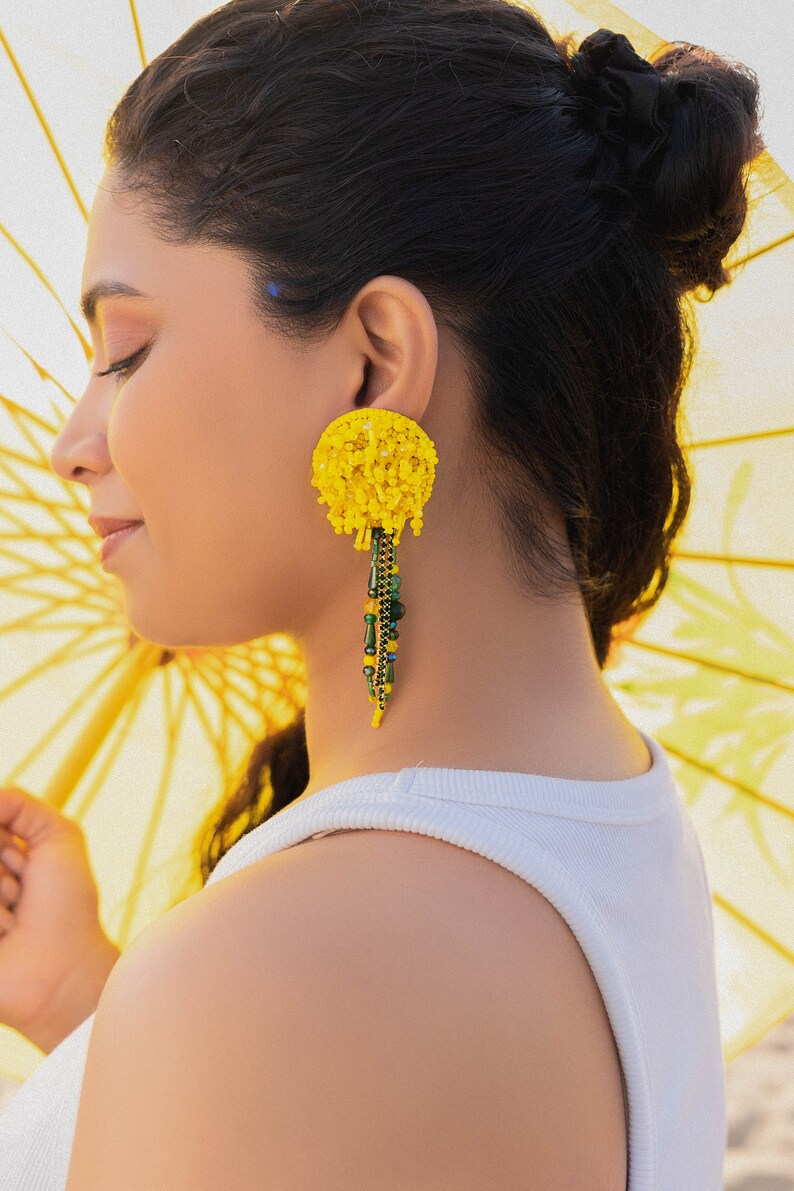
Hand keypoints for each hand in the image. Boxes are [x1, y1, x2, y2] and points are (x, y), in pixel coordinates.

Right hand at [0, 786, 119, 1052]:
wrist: (62, 970)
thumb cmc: (68, 905)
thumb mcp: (59, 837)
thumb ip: (18, 804)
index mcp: (0, 854)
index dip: (5, 844)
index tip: (27, 865)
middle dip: (3, 868)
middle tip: (22, 895)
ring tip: (12, 920)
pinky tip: (4, 933)